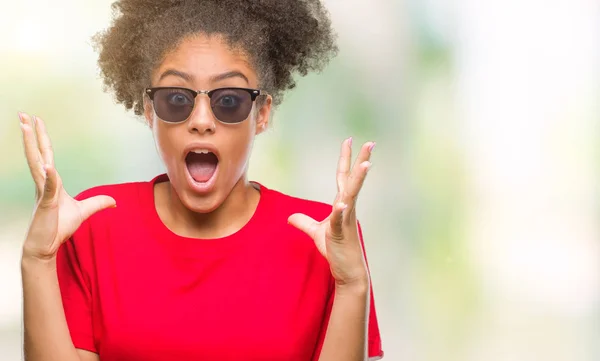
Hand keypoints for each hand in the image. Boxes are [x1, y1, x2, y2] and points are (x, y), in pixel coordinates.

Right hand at [19, 113, 115, 260]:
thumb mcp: (83, 212)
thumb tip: (113, 201)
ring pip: (36, 164)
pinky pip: (49, 188)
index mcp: (51, 183)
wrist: (46, 247)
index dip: (41, 139)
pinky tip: (47, 166)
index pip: (46, 156)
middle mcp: (43, 184)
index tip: (36, 121)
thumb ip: (97, 203)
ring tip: (25, 127)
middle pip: (37, 154)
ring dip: (31, 145)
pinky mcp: (46, 204)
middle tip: (23, 115)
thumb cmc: (58, 228)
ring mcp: (43, 193)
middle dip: (30, 134)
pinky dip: (49, 177)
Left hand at [288, 138, 373, 287]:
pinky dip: (341, 211)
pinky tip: (342, 204)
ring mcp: (347, 219)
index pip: (343, 177)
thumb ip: (304, 222)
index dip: (345, 159)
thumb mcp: (316, 233)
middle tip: (370, 143)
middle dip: (361, 161)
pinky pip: (341, 220)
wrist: (347, 270)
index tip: (348, 141)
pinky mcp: (342, 233)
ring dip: (358, 180)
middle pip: (352, 180)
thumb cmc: (336, 250)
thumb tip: (290, 217)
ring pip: (352, 195)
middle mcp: (347, 208)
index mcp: (341, 204)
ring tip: (366, 164)